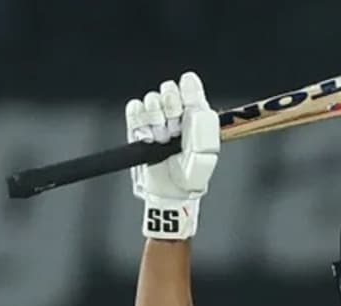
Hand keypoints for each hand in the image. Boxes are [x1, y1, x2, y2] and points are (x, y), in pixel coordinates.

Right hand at [127, 71, 218, 240]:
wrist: (171, 192)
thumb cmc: (192, 172)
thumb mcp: (207, 143)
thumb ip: (200, 110)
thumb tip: (188, 79)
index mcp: (195, 112)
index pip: (188, 85)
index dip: (186, 94)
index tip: (185, 111)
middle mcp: (175, 111)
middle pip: (167, 88)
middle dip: (171, 110)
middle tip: (175, 132)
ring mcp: (155, 118)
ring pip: (150, 99)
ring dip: (156, 121)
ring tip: (162, 140)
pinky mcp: (137, 127)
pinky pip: (134, 109)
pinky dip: (139, 121)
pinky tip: (148, 137)